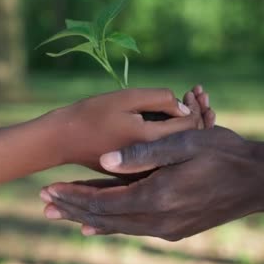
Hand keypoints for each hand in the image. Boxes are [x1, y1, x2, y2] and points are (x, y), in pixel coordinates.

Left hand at [41, 127, 263, 240]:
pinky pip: (134, 228)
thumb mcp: (187, 142)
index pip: (104, 200)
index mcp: (159, 196)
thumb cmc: (225, 154)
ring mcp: (169, 229)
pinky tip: (95, 226)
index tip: (48, 189)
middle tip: (43, 203)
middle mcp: (160, 220)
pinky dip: (111, 225)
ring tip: (61, 213)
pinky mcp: (176, 230)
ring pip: (118, 226)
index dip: (74, 195)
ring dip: (88, 218)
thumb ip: (144, 153)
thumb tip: (105, 160)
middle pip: (105, 217)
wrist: (259, 181)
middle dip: (73, 209)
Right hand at [50, 88, 202, 167]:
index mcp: (152, 143)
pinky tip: (174, 116)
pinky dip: (173, 133)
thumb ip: (160, 99)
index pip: (190, 126)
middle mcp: (154, 162)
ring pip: (178, 147)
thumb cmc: (92, 114)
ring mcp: (147, 169)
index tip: (193, 91)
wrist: (64, 140)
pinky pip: (165, 152)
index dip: (196, 106)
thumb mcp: (126, 98)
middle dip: (198, 113)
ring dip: (187, 123)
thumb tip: (185, 107)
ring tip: (191, 99)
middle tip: (199, 92)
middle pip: (189, 139)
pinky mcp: (140, 171)